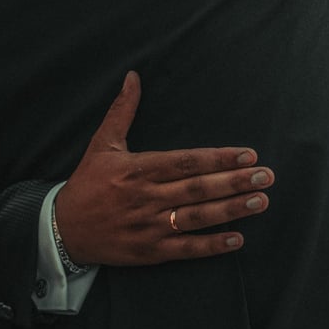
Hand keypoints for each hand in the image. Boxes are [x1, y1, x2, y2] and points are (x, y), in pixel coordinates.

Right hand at [54, 71, 273, 265]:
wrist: (62, 229)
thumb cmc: (87, 183)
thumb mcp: (102, 143)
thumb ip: (123, 110)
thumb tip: (133, 76)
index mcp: (137, 168)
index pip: (186, 162)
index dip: (218, 158)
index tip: (248, 155)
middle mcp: (146, 197)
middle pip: (198, 189)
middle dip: (234, 182)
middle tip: (266, 177)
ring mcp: (149, 226)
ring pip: (196, 217)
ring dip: (231, 210)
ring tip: (260, 202)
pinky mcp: (149, 252)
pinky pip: (185, 249)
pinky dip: (212, 245)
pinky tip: (237, 239)